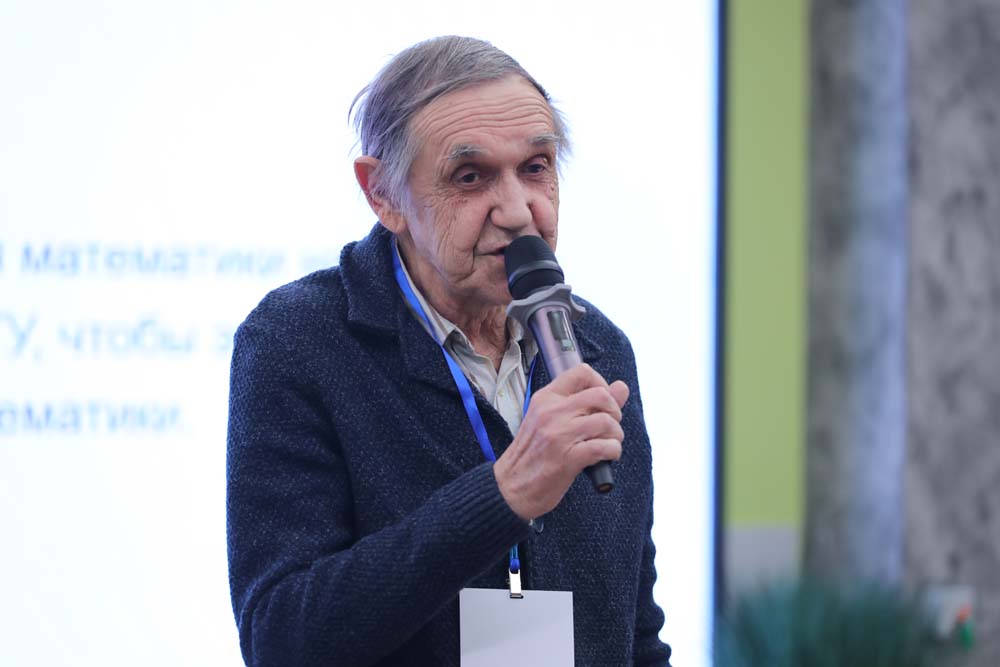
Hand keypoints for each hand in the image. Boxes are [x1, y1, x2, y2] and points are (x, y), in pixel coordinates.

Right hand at [493, 363, 628, 520]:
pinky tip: (606, 457)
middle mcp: (551, 412)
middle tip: (608, 427)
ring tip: (608, 444)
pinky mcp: (568, 458)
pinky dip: (613, 452)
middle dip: (614, 412)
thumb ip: (585, 403)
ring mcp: (559, 435)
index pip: (582, 372)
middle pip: (601, 396)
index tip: (601, 403)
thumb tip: (621, 387)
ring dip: (616, 435)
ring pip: (606, 421)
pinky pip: (605, 447)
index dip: (602, 384)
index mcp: (546, 398)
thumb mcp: (550, 420)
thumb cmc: (532, 454)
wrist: (510, 487)